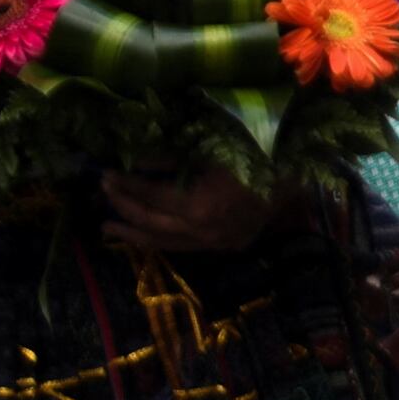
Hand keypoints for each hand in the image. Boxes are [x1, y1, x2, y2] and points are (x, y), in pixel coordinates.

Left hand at [105, 169, 276, 255]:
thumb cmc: (254, 155)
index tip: (105, 174)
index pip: (149, 196)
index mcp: (198, 205)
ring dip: (132, 234)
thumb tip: (134, 163)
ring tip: (108, 228)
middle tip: (102, 194)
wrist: (296, 175)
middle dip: (123, 207)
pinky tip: (144, 234)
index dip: (125, 184)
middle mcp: (201, 231)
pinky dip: (160, 239)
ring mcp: (213, 242)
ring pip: (162, 242)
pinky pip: (182, 247)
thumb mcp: (208, 153)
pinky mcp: (223, 246)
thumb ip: (170, 161)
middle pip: (150, 221)